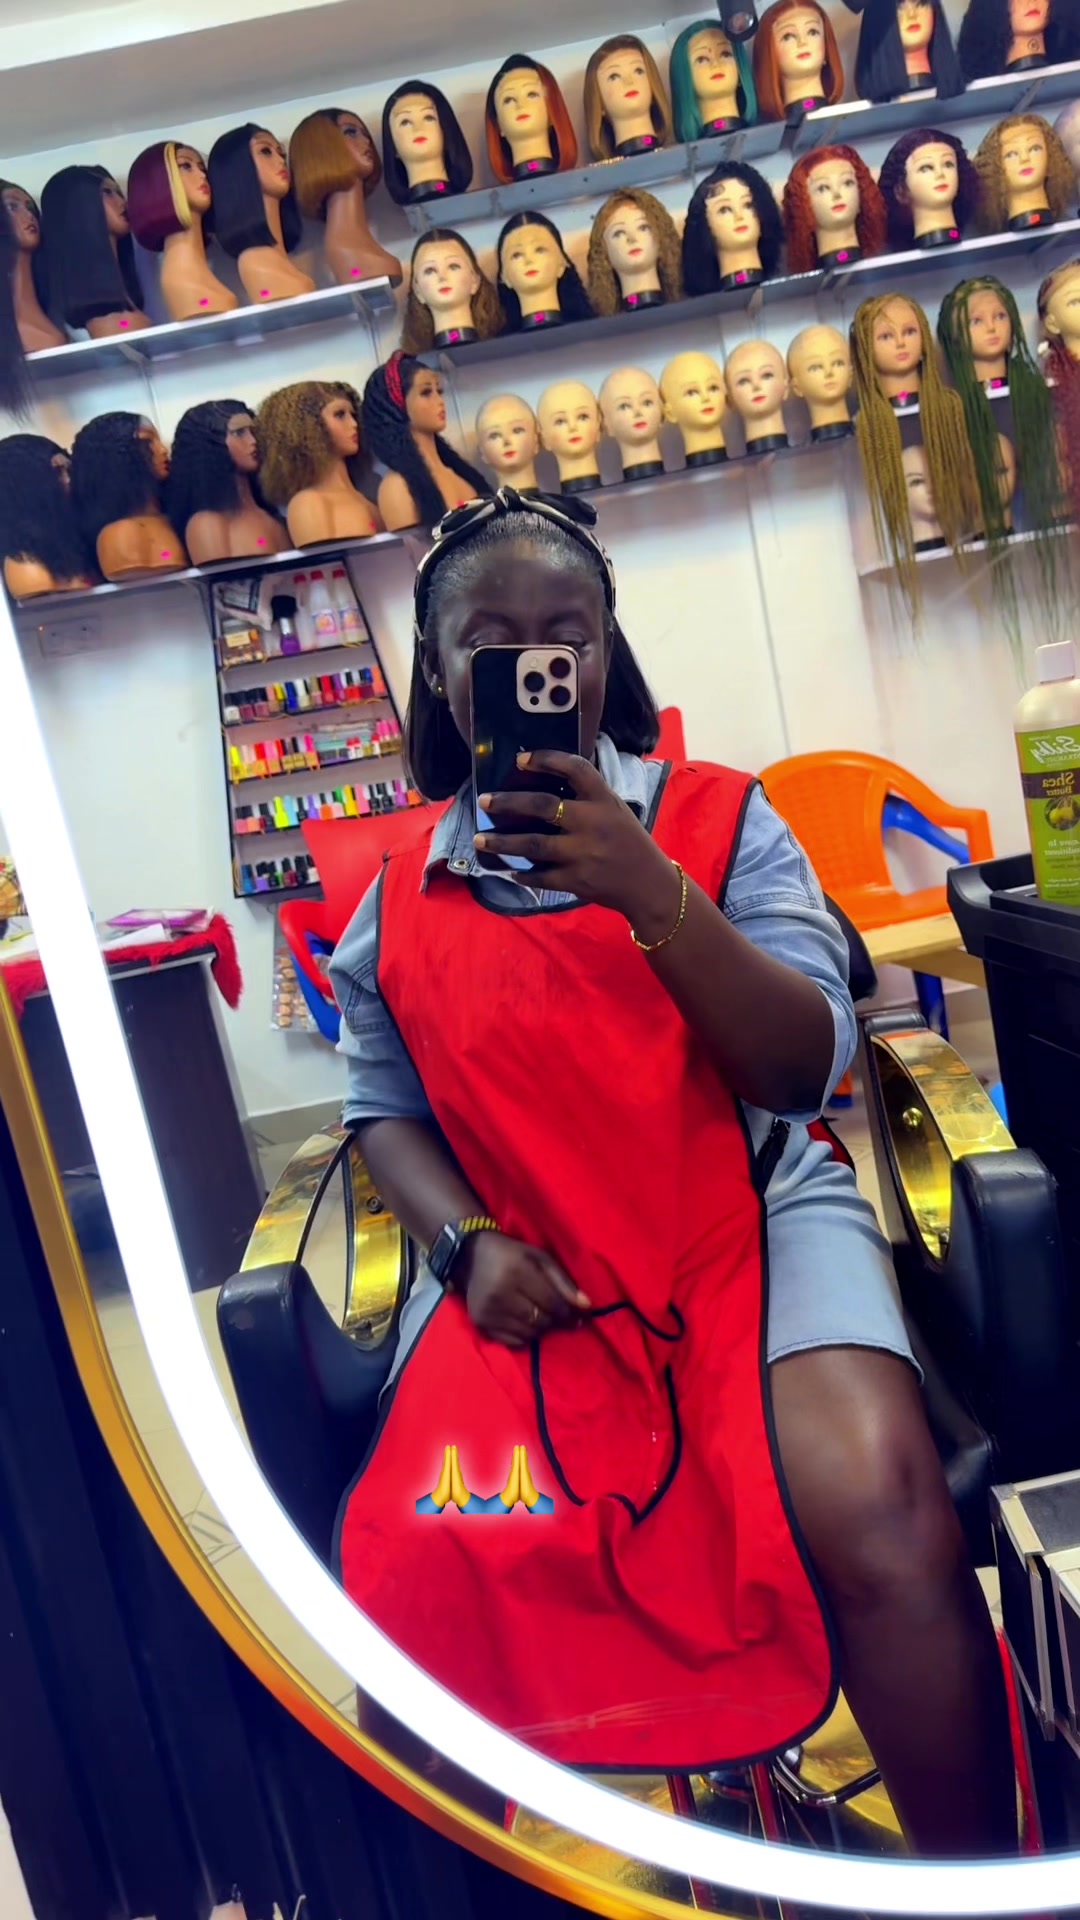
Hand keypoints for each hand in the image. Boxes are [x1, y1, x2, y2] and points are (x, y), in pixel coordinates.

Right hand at [458, 1230, 590, 1347]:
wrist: (471, 1258)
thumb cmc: (512, 1255)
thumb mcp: (541, 1258)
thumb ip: (564, 1281)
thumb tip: (586, 1306)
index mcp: (517, 1272)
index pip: (552, 1303)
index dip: (569, 1313)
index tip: (579, 1316)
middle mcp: (500, 1294)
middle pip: (541, 1321)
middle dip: (556, 1321)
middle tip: (562, 1318)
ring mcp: (488, 1312)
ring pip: (529, 1334)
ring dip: (541, 1330)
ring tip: (543, 1318)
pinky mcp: (481, 1324)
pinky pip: (513, 1342)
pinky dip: (525, 1337)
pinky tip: (526, 1324)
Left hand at [476, 750, 679, 935]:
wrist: (649, 884)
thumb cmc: (628, 842)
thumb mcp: (615, 810)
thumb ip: (587, 797)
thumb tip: (542, 783)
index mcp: (604, 800)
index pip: (575, 768)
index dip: (546, 760)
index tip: (520, 759)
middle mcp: (593, 822)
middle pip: (542, 806)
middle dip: (508, 803)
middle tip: (485, 801)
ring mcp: (583, 853)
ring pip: (533, 844)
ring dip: (502, 842)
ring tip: (480, 839)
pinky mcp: (576, 880)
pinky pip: (540, 876)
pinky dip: (523, 873)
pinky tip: (510, 870)